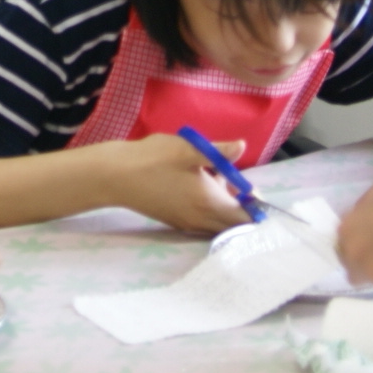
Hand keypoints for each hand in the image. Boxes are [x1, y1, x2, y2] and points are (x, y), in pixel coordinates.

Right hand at [115, 133, 254, 234]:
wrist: (115, 176)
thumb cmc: (153, 160)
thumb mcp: (189, 149)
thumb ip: (219, 152)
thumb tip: (242, 147)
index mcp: (210, 204)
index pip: (246, 218)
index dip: (256, 206)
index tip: (252, 187)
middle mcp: (201, 220)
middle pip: (234, 224)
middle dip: (241, 206)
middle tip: (231, 179)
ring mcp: (187, 224)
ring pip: (218, 223)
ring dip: (224, 206)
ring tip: (213, 176)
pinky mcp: (175, 221)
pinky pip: (203, 221)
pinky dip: (209, 208)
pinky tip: (196, 183)